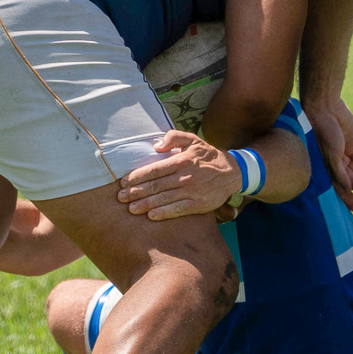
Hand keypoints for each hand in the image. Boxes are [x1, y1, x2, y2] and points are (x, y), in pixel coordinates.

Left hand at [117, 130, 243, 218]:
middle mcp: (185, 177)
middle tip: (121, 198)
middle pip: (155, 186)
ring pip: (163, 199)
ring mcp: (191, 192)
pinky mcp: (198, 205)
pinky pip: (177, 210)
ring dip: (145, 205)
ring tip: (131, 209)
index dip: (137, 176)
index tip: (124, 182)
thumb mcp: (192, 139)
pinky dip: (163, 213)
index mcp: (181, 161)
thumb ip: (173, 137)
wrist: (231, 172)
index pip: (154, 169)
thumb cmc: (207, 155)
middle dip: (136, 192)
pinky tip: (151, 216)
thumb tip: (156, 146)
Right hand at [305, 98, 352, 216]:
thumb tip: (346, 190)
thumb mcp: (330, 154)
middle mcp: (334, 164)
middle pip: (349, 184)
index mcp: (325, 169)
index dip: (350, 202)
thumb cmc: (323, 131)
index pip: (339, 191)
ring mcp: (343, 155)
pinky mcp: (352, 145)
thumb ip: (338, 172)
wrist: (325, 108)